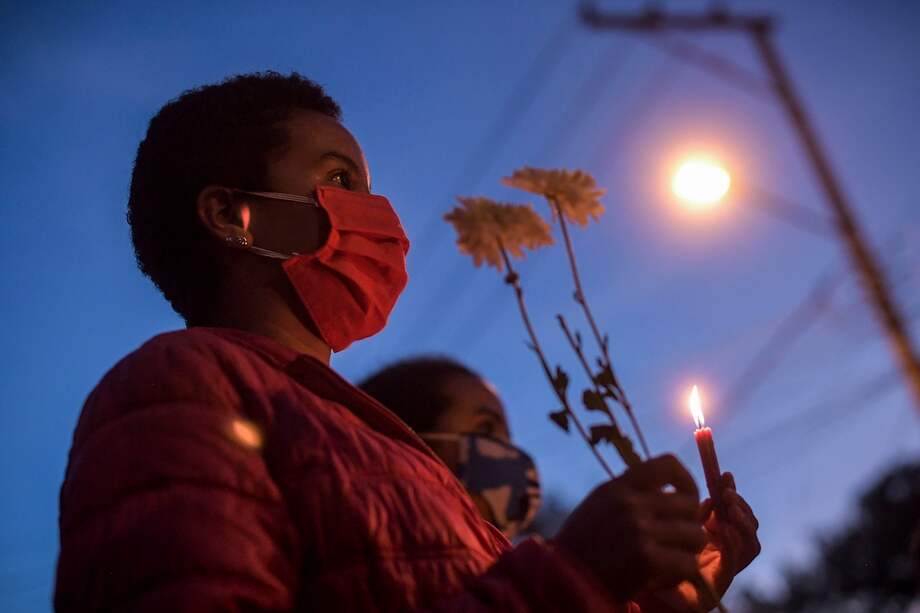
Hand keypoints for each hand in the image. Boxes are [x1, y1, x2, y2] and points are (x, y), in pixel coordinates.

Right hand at [553, 455, 706, 601]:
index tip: (685, 500)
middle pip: (689, 504)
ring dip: (688, 552)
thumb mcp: (598, 505)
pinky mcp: (646, 558)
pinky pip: (688, 563)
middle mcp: (629, 502)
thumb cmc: (582, 547)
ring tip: (670, 561)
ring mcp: (638, 529)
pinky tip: (663, 578)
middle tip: (678, 542)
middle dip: (690, 524)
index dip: (686, 481)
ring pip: (695, 535)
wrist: (563, 582)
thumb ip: (628, 493)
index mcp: (618, 486)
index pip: (668, 464)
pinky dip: (681, 575)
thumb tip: (664, 487)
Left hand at [638, 472, 760, 610]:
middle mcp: (725, 553)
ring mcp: (724, 569)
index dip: (733, 493)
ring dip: (743, 524)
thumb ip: (690, 512)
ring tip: (730, 509)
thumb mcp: (672, 524)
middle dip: (741, 506)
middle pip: (749, 528)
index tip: (726, 474)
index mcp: (716, 536)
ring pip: (750, 546)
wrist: (641, 587)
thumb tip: (705, 496)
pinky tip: (724, 530)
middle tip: (726, 492)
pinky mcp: (716, 585)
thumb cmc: (653, 553)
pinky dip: (731, 546)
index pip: (736, 513)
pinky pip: (732, 564)